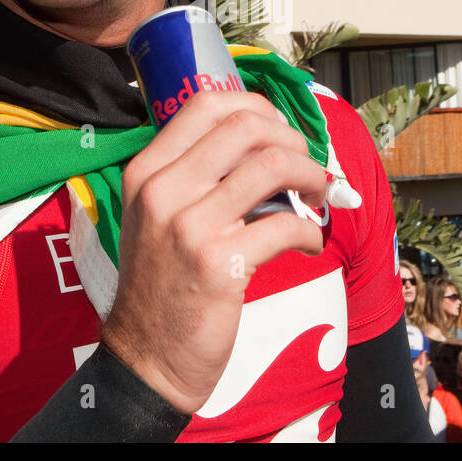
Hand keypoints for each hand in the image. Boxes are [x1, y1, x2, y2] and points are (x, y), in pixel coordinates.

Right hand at [101, 91, 327, 414]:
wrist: (146, 356)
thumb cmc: (161, 284)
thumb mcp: (157, 216)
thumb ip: (196, 177)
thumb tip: (266, 147)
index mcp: (148, 171)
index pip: (206, 104)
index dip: (257, 107)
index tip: (280, 131)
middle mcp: (163, 190)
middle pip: (245, 126)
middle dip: (292, 139)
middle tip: (305, 167)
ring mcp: (189, 226)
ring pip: (272, 165)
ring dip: (310, 176)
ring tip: (315, 198)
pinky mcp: (220, 264)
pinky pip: (286, 225)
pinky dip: (311, 233)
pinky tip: (308, 245)